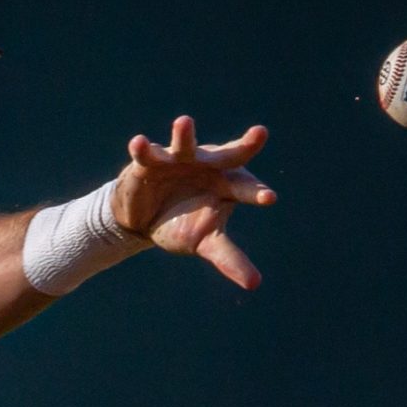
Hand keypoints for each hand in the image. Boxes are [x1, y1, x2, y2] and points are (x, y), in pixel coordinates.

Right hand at [111, 116, 276, 289]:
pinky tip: (138, 142)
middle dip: (244, 145)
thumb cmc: (184, 224)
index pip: (246, 187)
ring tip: (183, 121)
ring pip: (185, 144)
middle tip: (261, 134)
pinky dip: (142, 148)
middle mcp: (208, 166)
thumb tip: (255, 284)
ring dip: (184, 135)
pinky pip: (146, 153)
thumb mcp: (207, 242)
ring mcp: (179, 161)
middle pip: (228, 155)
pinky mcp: (149, 162)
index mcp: (227, 185)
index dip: (256, 192)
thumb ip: (230, 259)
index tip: (268, 198)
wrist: (144, 216)